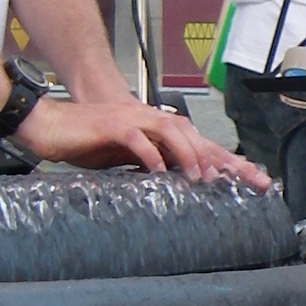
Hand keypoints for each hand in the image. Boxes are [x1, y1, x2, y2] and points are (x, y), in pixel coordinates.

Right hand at [20, 92, 267, 185]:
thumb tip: (173, 185)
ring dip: (190, 153)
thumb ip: (150, 166)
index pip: (200, 145)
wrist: (50, 123)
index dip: (228, 161)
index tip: (255, 180)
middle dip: (225, 158)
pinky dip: (150, 154)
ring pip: (173, 131)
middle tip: (249, 179)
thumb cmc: (86, 140)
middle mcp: (150, 120)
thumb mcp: (124, 158)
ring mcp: (132, 120)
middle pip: (196, 135)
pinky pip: (137, 138)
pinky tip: (159, 171)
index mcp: (156, 130)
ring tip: (202, 177)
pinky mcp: (112, 125)